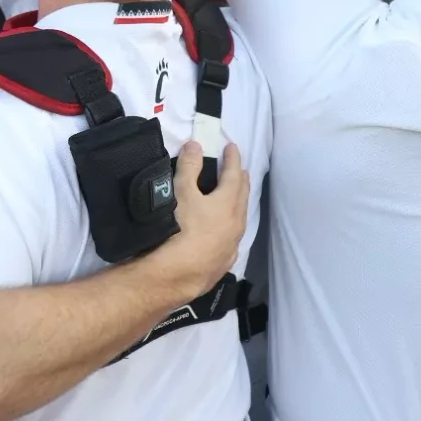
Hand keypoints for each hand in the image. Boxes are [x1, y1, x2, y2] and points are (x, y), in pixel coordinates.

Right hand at [146, 142, 250, 300]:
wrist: (178, 274)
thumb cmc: (181, 228)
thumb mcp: (181, 192)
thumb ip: (189, 167)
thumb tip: (195, 146)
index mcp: (228, 202)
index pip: (233, 174)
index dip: (232, 159)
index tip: (232, 147)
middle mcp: (236, 222)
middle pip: (242, 196)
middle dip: (240, 180)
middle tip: (239, 170)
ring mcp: (232, 244)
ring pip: (240, 219)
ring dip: (238, 205)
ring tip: (234, 198)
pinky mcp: (224, 262)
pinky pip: (232, 240)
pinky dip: (231, 230)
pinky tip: (226, 234)